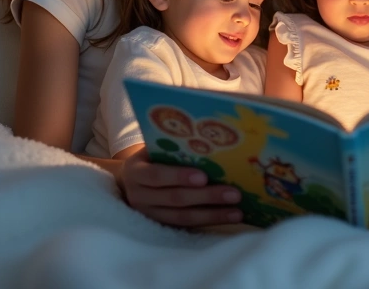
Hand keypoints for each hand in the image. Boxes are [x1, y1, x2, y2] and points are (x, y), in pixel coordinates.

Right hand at [119, 147, 243, 226]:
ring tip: (237, 212)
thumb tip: (211, 143)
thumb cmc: (151, 158)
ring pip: (183, 218)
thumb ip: (173, 148)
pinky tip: (229, 217)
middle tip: (234, 193)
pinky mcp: (162, 226)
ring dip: (213, 215)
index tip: (203, 177)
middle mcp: (139, 196)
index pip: (157, 176)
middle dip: (206, 197)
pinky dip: (209, 221)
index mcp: (136, 172)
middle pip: (175, 199)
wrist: (131, 181)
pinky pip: (187, 226)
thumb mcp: (154, 149)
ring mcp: (150, 215)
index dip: (179, 177)